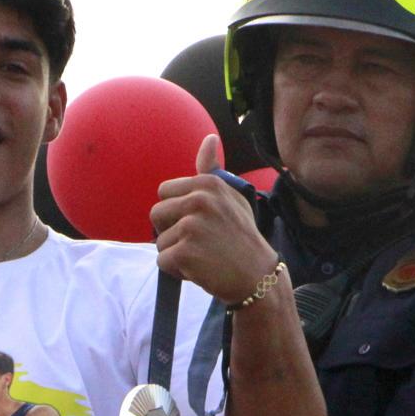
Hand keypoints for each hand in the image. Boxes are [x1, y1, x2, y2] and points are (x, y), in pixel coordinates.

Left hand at [150, 135, 279, 304]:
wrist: (258, 277)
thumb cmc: (241, 237)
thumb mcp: (231, 197)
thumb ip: (212, 171)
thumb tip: (209, 138)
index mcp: (207, 183)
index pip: (164, 192)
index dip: (177, 212)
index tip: (200, 223)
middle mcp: (199, 200)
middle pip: (156, 214)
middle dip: (171, 231)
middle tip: (199, 242)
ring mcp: (192, 225)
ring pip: (159, 241)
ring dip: (176, 253)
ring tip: (203, 256)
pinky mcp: (185, 251)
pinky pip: (162, 261)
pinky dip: (177, 270)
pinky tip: (201, 270)